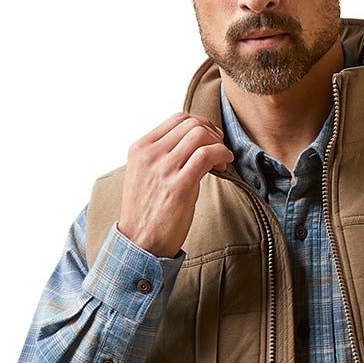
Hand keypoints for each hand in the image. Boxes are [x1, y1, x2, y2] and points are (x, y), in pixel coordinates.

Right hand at [116, 112, 233, 258]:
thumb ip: (162, 157)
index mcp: (140, 148)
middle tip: (219, 149)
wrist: (139, 243)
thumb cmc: (146, 213)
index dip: (200, 125)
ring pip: (200, 135)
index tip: (210, 139)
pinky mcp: (179, 186)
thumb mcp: (145, 176)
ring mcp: (163, 169)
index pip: (177, 119)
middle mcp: (150, 154)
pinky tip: (224, 165)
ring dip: (218, 144)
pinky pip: (206, 155)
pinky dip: (221, 155)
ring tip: (222, 160)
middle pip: (191, 124)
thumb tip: (192, 146)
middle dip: (212, 133)